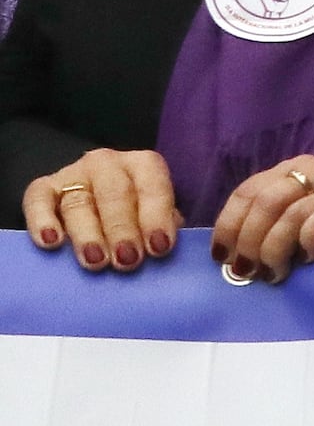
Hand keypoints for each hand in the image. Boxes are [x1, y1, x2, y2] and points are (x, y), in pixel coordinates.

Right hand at [23, 146, 183, 271]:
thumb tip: (160, 250)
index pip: (153, 185)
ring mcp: (73, 174)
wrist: (98, 206)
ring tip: (96, 261)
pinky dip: (42, 221)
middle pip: (114, 194)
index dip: (157, 216)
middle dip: (122, 229)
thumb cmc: (137, 217)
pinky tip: (51, 242)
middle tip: (127, 260)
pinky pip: (38, 200)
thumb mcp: (156, 217)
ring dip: (88, 235)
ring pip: (78, 203)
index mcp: (144, 165)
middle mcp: (107, 164)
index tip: (158, 247)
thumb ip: (163, 228)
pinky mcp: (44, 188)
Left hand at [206, 156, 313, 283]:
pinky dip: (305, 244)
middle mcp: (310, 170)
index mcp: (291, 169)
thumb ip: (275, 217)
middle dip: (248, 242)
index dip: (227, 225)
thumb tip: (236, 253)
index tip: (221, 256)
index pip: (246, 192)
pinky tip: (308, 258)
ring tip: (274, 274)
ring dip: (272, 250)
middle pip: (264, 204)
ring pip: (287, 215)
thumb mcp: (303, 205)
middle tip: (247, 271)